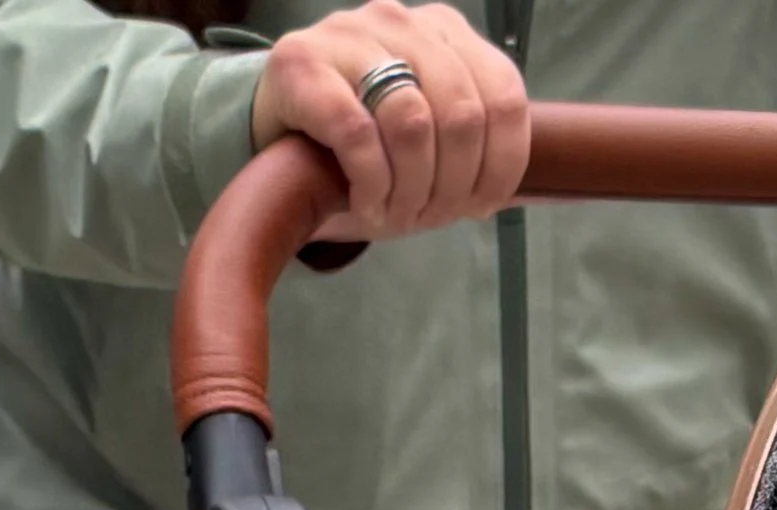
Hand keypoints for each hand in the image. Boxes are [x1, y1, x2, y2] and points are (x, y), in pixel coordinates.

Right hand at [249, 0, 530, 240]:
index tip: (478, 206)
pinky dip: (370, 182)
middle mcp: (401, 22)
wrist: (272, 132)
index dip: (501, 166)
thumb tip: (496, 194)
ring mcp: (348, 35)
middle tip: (427, 219)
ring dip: (409, 190)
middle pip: (461, 116)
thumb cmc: (358, 144)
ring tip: (393, 217)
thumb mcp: (423, 139)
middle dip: (451, 187)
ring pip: (412, 123)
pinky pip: (356, 133)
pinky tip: (364, 202)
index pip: (504, 97)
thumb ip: (466, 145)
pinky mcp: (300, 64)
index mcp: (445, 32)